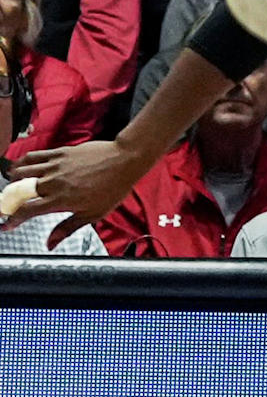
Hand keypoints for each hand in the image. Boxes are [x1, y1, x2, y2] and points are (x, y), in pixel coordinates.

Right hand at [7, 136, 155, 224]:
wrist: (125, 160)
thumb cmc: (113, 187)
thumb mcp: (92, 215)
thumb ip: (67, 228)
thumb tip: (50, 244)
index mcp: (59, 200)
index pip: (26, 211)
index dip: (12, 220)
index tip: (7, 225)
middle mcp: (54, 182)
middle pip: (19, 191)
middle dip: (10, 200)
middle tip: (10, 204)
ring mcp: (56, 165)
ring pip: (22, 171)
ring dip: (13, 179)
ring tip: (13, 185)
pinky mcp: (61, 152)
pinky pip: (35, 156)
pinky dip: (23, 162)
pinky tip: (20, 167)